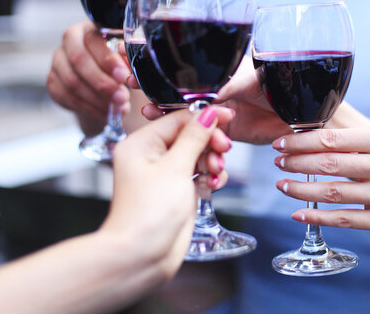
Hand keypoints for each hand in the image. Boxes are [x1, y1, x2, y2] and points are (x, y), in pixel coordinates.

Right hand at [47, 21, 130, 134]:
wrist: (104, 80)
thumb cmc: (119, 64)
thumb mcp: (126, 58)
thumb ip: (127, 60)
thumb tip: (131, 71)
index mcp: (89, 29)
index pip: (93, 40)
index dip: (108, 60)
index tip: (124, 76)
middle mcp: (69, 41)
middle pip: (78, 60)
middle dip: (102, 83)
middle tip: (121, 97)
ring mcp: (58, 61)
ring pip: (72, 81)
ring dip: (97, 98)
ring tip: (118, 107)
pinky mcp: (53, 81)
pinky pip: (66, 97)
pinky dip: (89, 108)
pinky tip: (105, 112)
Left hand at [101, 106, 232, 278]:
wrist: (142, 256)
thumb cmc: (147, 214)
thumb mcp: (175, 168)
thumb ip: (194, 138)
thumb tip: (208, 113)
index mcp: (141, 144)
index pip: (177, 119)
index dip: (204, 117)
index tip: (228, 117)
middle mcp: (150, 156)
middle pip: (189, 135)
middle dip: (209, 143)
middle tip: (223, 151)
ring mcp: (164, 174)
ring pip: (197, 154)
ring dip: (211, 161)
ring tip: (215, 174)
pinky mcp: (176, 190)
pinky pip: (198, 173)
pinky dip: (209, 176)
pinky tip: (213, 184)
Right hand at [138, 56, 291, 143]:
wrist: (302, 112)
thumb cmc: (279, 86)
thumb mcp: (247, 81)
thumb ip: (221, 87)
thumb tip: (197, 93)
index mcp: (216, 78)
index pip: (180, 80)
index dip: (158, 82)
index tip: (135, 80)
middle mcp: (214, 97)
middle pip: (178, 105)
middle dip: (162, 110)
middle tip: (147, 112)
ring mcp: (219, 117)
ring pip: (192, 130)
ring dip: (185, 140)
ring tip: (181, 145)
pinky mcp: (229, 136)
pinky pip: (211, 148)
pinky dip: (206, 158)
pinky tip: (207, 166)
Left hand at [271, 126, 369, 230]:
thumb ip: (350, 137)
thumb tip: (304, 134)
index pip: (331, 140)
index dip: (300, 142)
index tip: (281, 143)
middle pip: (329, 165)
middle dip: (296, 163)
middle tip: (278, 162)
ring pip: (333, 193)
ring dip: (300, 190)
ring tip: (282, 184)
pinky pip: (344, 220)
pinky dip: (317, 217)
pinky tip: (297, 212)